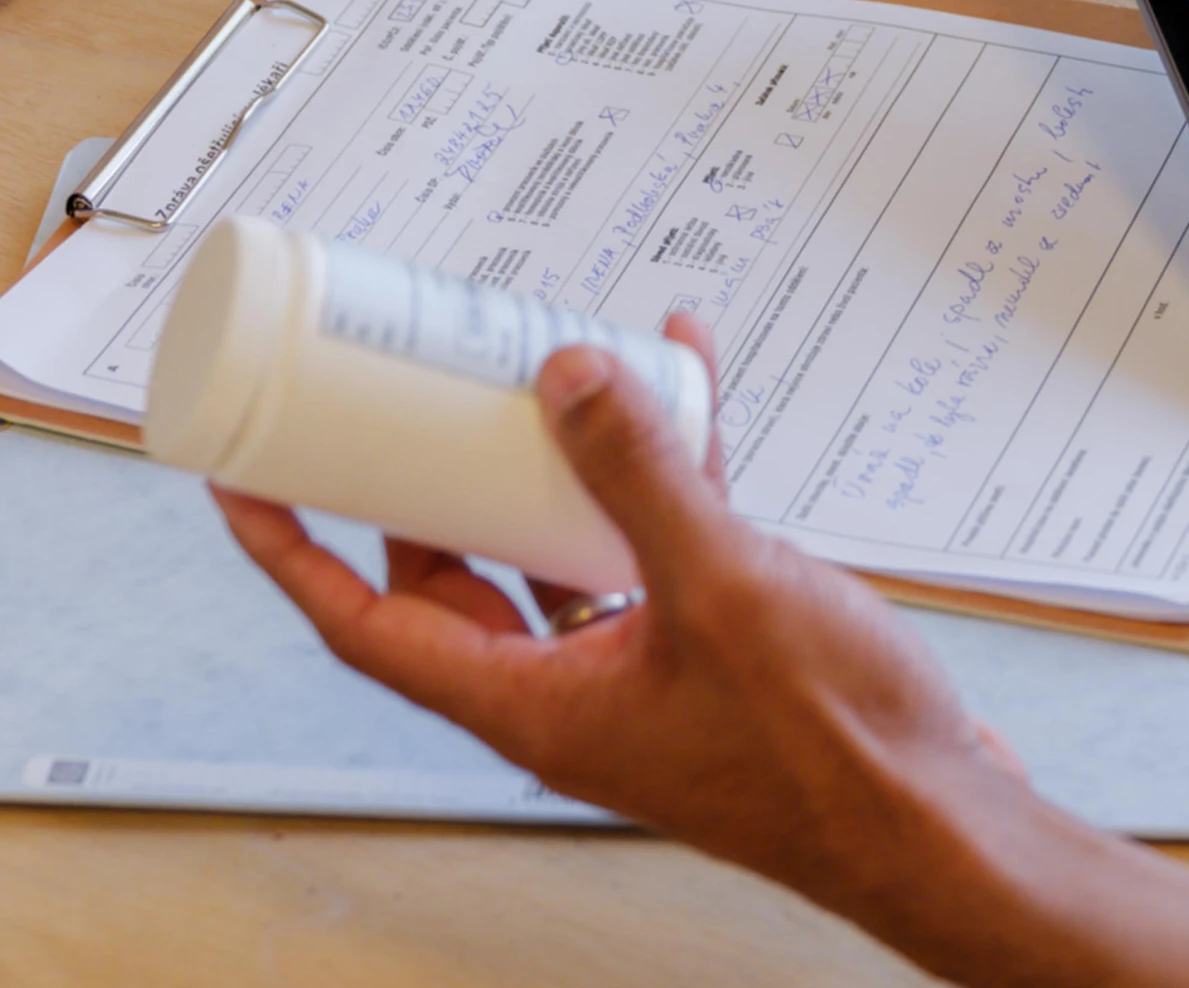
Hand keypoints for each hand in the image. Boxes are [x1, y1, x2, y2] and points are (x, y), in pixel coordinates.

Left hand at [214, 322, 1032, 930]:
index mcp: (533, 706)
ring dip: (546, 461)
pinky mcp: (709, 650)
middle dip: (422, 479)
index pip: (363, 626)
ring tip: (543, 366)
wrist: (944, 821)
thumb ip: (641, 478)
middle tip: (398, 393)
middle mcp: (571, 694)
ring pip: (551, 553)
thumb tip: (563, 379)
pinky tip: (686, 388)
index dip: (293, 549)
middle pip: (451, 580)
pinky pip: (652, 545)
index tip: (243, 477)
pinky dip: (657, 470)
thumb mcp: (723, 589)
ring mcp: (640, 672)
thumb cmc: (832, 757)